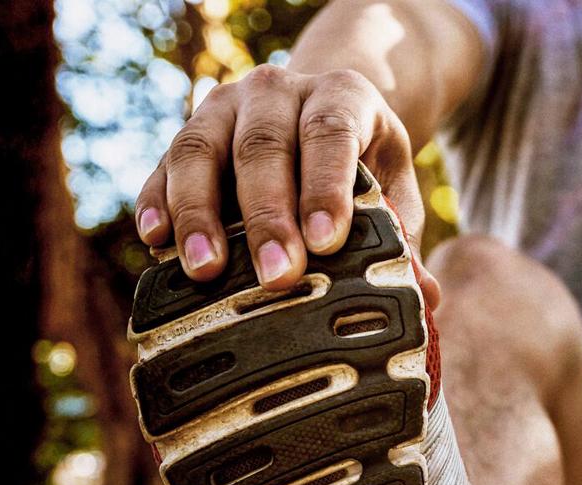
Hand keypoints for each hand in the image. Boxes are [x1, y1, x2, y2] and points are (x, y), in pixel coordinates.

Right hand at [135, 66, 435, 299]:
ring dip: (199, 213)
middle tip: (276, 275)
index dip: (326, 187)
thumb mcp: (393, 187)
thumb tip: (426, 296)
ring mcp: (223, 107)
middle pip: (263, 146)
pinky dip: (157, 202)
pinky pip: (163, 164)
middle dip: (267, 215)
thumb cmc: (361, 165)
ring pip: (200, 149)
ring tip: (205, 270)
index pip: (331, 133)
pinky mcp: (186, 133)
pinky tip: (156, 242)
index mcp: (340, 95)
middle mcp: (276, 91)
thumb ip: (404, 237)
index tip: (327, 241)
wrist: (318, 116)